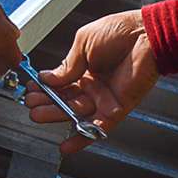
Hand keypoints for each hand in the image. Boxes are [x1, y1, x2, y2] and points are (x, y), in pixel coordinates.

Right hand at [24, 10, 157, 153]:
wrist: (146, 35)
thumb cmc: (120, 31)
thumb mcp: (83, 42)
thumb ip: (67, 65)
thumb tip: (48, 78)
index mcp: (85, 67)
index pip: (61, 83)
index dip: (45, 88)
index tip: (31, 90)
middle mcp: (94, 84)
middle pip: (65, 100)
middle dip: (46, 103)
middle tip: (30, 105)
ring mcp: (104, 97)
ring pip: (76, 113)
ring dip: (57, 116)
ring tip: (37, 115)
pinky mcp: (117, 108)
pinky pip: (98, 126)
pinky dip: (82, 137)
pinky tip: (66, 146)